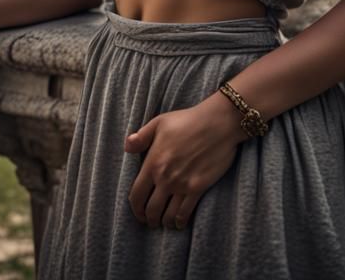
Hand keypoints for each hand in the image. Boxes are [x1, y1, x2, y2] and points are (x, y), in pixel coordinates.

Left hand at [124, 101, 241, 229]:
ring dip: (163, 222)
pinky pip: (185, 213)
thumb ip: (141, 137)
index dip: (135, 208)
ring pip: (167, 215)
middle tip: (151, 221)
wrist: (217, 124)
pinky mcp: (198, 188)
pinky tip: (178, 223)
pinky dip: (179, 222)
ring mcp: (182, 184)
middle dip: (149, 219)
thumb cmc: (188, 120)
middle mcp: (165, 178)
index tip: (139, 212)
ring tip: (164, 223)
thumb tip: (127, 147)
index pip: (136, 195)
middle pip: (151, 209)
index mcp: (153, 163)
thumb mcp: (160, 122)